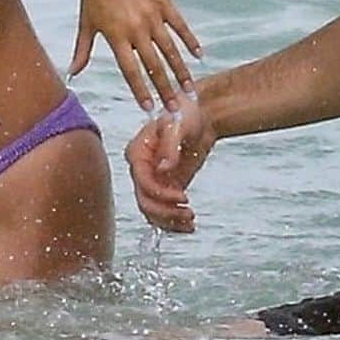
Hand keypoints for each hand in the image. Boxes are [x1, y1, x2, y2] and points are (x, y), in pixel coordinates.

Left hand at [70, 0, 201, 111]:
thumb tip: (72, 74)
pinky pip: (180, 25)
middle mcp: (135, 27)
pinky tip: (198, 56)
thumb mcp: (86, 21)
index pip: (130, 69)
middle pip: (153, 64)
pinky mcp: (163, 1)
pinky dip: (190, 40)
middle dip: (165, 89)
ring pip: (170, 49)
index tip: (148, 109)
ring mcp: (152, 14)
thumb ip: (82, 50)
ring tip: (189, 89)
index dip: (140, 90)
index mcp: (115, 34)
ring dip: (181, 71)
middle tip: (175, 110)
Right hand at [124, 89, 216, 231]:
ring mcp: (153, 180)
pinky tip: (189, 226)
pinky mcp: (166, 187)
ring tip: (191, 220)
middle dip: (166, 211)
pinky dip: (174, 222)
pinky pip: (164, 210)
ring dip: (170, 220)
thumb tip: (163, 169)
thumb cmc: (186, 113)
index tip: (183, 197)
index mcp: (137, 152)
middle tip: (189, 213)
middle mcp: (141, 169)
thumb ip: (170, 146)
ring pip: (152, 211)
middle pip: (145, 201)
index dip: (161, 194)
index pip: (142, 181)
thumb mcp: (177, 124)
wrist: (202, 116)